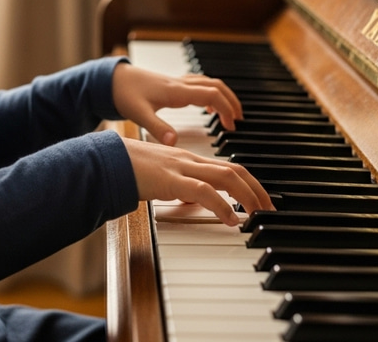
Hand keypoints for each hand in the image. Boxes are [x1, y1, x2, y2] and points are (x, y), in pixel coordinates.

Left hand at [111, 62, 242, 146]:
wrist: (112, 79)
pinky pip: (199, 84)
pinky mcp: (172, 84)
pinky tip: (207, 105)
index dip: (226, 107)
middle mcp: (180, 84)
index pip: (211, 94)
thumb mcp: (139, 114)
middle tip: (238, 121)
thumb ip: (158, 128)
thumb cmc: (124, 94)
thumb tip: (174, 143)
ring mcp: (177, 82)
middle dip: (231, 101)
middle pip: (216, 85)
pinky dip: (210, 93)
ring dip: (223, 96)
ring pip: (209, 83)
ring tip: (230, 114)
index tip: (233, 124)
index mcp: (176, 91)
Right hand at [123, 137, 274, 224]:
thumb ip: (180, 187)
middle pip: (234, 169)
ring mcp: (182, 168)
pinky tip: (231, 219)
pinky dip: (222, 206)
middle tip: (269, 209)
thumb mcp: (162, 178)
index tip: (261, 199)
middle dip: (256, 189)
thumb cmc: (130, 168)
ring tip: (258, 214)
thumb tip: (194, 202)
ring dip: (247, 196)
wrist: (108, 159)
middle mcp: (190, 160)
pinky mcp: (171, 180)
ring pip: (225, 176)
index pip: (228, 166)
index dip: (249, 181)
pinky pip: (203, 191)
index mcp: (189, 159)